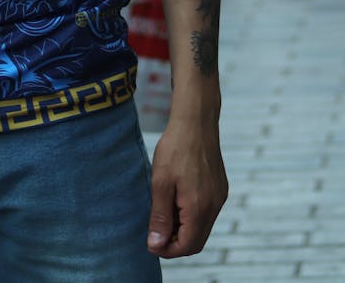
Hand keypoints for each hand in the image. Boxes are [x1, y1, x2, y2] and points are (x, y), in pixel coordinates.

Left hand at [146, 117, 227, 258]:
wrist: (196, 120)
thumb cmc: (175, 148)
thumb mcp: (160, 182)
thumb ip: (160, 216)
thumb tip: (156, 245)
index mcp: (199, 207)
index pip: (187, 246)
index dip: (168, 250)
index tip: (150, 242)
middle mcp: (214, 206)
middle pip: (197, 241)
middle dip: (176, 244)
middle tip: (155, 233)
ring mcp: (219, 197)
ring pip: (202, 228)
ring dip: (183, 230)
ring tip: (163, 214)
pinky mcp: (220, 188)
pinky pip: (207, 213)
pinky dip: (192, 217)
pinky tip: (176, 201)